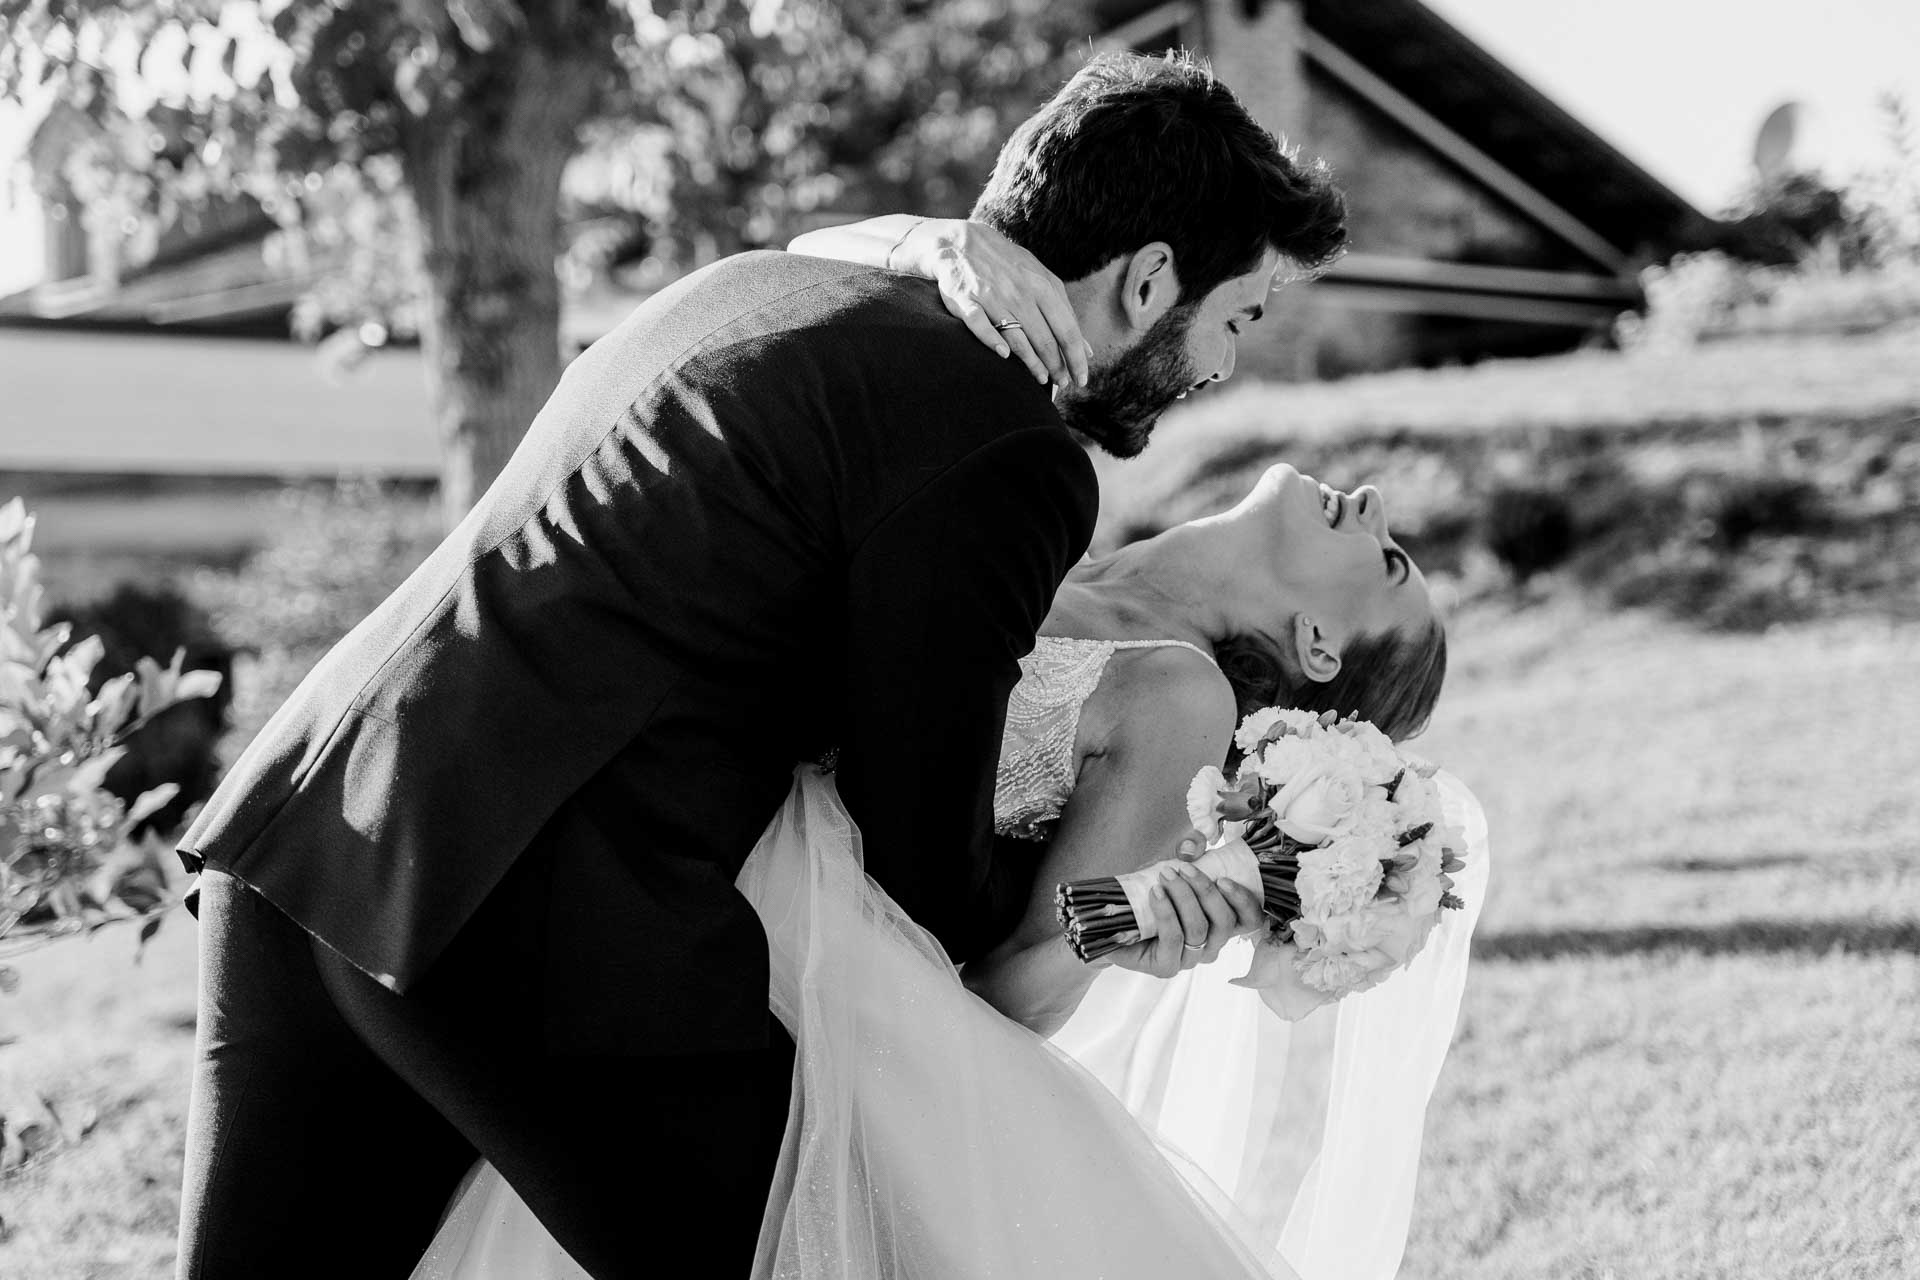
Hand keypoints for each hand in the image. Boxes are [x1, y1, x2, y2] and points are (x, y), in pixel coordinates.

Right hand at [896, 219, 1089, 389]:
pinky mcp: (966, 301)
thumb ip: (1064, 313)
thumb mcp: (1042, 281)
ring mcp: (992, 297)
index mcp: (1043, 286)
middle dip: (1057, 366)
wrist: (962, 243)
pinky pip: (980, 326)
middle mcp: (1020, 292)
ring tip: (1041, 379)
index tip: (1082, 380)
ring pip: (1017, 338)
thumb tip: (1087, 350)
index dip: (1076, 358)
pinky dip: (992, 342)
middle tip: (1062, 385)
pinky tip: (1004, 356)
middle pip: (1045, 338)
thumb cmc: (1009, 267)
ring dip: (1032, 363)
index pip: (1067, 330)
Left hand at [1095, 861, 1266, 978]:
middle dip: (1205, 891)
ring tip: (1165, 876)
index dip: (1244, 901)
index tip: (1224, 879)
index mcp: (1220, 925)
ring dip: (1183, 897)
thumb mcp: (1174, 869)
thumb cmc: (1151, 896)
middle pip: (1224, 922)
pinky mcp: (1167, 967)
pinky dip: (1166, 912)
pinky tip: (1156, 893)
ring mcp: (1190, 959)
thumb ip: (1188, 853)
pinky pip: (1174, 938)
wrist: (1115, 922)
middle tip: (1184, 870)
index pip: (1249, 920)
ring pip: (1199, 928)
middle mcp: (1211, 945)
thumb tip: (1191, 845)